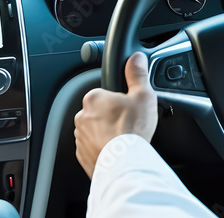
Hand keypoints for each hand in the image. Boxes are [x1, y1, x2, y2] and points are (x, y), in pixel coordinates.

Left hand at [74, 52, 157, 177]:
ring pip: (95, 130)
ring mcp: (80, 137)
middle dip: (112, 117)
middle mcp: (82, 116)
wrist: (123, 165)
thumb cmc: (132, 131)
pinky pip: (93, 147)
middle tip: (129, 125)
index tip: (129, 109)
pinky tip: (117, 151)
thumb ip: (137, 74)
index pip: (105, 94)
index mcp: (93, 98)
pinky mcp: (82, 155)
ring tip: (124, 140)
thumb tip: (135, 58)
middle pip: (99, 112)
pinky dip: (102, 149)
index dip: (119, 101)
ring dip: (106, 133)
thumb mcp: (143, 96)